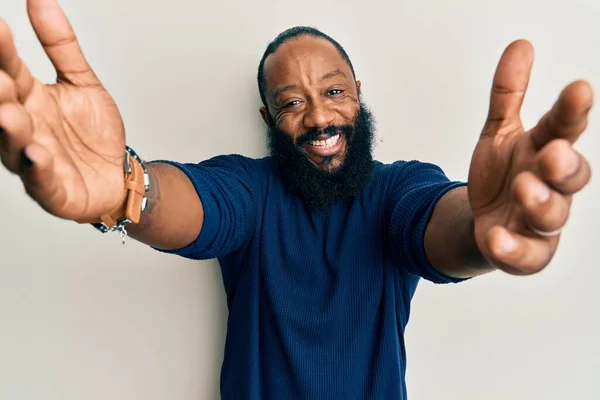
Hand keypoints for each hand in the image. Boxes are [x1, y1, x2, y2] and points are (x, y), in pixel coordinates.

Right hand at [0, 0, 125, 221]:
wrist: (117, 177)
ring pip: (15, 145)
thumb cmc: (94, 134)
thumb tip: (41, 0)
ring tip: (9, 113)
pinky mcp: (53, 190)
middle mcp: (25, 128)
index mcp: (30, 99)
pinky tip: (37, 155)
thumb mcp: (83, 83)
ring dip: (10, 130)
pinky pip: (42, 181)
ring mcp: (35, 160)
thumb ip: (61, 46)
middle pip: (3, 107)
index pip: (8, 69)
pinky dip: (38, 169)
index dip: (1, 50)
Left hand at [468, 40, 591, 275]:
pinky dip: (512, 248)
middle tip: (551, 154)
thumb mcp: (498, 133)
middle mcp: (551, 187)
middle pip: (571, 176)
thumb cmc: (500, 175)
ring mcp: (541, 222)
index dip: (573, 111)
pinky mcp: (527, 253)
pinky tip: (496, 237)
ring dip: (540, 203)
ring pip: (552, 216)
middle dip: (565, 165)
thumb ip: (508, 94)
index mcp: (546, 151)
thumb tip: (521, 44)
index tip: (579, 89)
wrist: (482, 222)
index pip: (566, 129)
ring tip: (523, 189)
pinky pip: (526, 255)